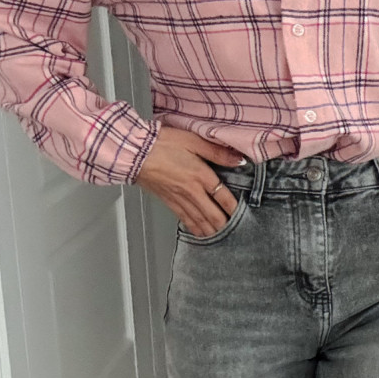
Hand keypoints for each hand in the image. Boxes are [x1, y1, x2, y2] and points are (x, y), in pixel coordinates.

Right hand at [132, 127, 248, 236]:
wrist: (134, 152)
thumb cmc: (161, 143)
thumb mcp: (193, 140)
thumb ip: (218, 152)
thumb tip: (239, 160)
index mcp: (201, 176)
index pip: (224, 197)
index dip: (236, 207)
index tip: (244, 213)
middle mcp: (192, 192)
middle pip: (214, 215)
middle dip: (226, 224)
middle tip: (237, 230)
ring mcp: (179, 199)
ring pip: (200, 221)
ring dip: (212, 230)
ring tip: (223, 237)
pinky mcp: (168, 202)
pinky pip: (185, 220)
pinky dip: (195, 228)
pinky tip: (201, 233)